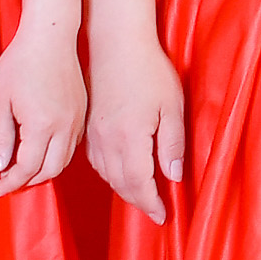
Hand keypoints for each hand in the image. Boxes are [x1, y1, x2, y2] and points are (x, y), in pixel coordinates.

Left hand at [0, 23, 85, 194]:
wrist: (51, 37)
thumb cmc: (20, 63)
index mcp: (42, 125)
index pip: (28, 168)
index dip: (12, 182)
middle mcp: (64, 126)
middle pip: (50, 170)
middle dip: (29, 181)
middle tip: (9, 181)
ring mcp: (76, 120)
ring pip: (64, 160)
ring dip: (44, 170)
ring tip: (24, 169)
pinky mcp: (82, 112)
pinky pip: (72, 145)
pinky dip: (57, 156)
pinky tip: (42, 150)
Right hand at [85, 35, 186, 221]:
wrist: (115, 43)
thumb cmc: (150, 71)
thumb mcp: (172, 106)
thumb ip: (172, 144)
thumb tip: (172, 177)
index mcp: (129, 138)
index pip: (139, 184)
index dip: (151, 204)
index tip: (163, 217)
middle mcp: (107, 141)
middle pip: (120, 184)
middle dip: (139, 201)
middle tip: (155, 211)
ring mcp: (93, 135)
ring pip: (106, 175)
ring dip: (123, 189)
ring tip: (141, 196)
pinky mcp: (88, 127)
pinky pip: (96, 161)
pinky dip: (109, 174)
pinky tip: (120, 172)